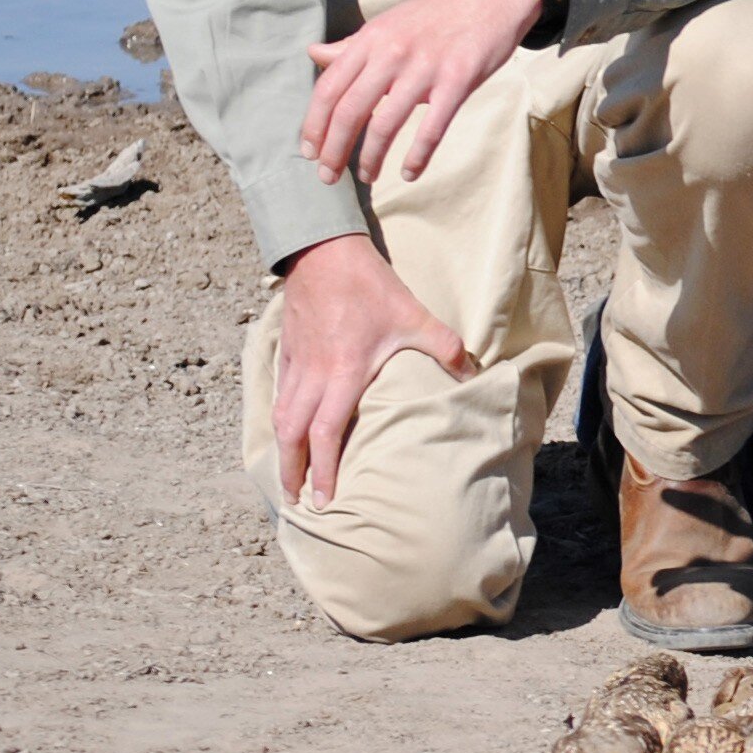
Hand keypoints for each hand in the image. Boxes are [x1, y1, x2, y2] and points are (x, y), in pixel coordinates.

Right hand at [270, 233, 476, 506]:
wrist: (324, 251)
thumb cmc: (369, 285)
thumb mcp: (413, 314)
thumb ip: (444, 346)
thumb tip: (474, 372)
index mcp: (343, 373)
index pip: (326, 433)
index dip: (324, 469)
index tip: (324, 498)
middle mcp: (314, 375)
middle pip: (293, 435)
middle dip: (292, 471)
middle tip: (296, 501)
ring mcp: (296, 363)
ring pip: (280, 416)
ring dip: (282, 449)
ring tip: (286, 475)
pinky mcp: (287, 350)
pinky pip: (278, 393)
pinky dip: (279, 418)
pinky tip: (285, 429)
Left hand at [299, 0, 542, 187]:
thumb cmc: (440, 10)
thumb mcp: (389, 22)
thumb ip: (352, 45)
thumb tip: (313, 54)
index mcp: (371, 38)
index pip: (329, 87)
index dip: (313, 125)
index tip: (308, 152)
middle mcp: (392, 52)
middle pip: (350, 110)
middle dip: (334, 150)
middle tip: (327, 177)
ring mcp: (425, 66)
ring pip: (386, 123)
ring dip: (371, 158)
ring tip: (366, 176)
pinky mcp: (459, 79)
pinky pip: (433, 127)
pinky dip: (418, 156)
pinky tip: (409, 173)